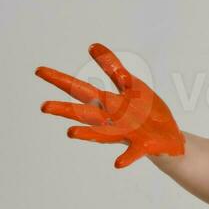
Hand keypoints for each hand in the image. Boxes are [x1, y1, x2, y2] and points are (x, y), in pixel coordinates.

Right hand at [36, 43, 184, 168]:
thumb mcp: (132, 86)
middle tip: (43, 106)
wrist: (169, 138)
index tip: (38, 71)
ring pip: (102, 134)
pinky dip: (126, 157)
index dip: (60, 80)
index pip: (79, 89)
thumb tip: (92, 45)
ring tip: (70, 133)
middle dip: (65, 110)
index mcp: (107, 103)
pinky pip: (133, 152)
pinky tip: (118, 163)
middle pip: (84, 113)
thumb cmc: (147, 112)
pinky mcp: (142, 145)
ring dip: (88, 134)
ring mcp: (126, 133)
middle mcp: (111, 120)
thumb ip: (113, 68)